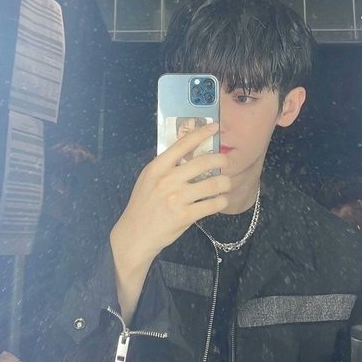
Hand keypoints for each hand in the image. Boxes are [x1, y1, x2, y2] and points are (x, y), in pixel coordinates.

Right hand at [112, 123, 231, 264]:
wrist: (135, 235)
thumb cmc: (143, 205)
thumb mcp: (148, 179)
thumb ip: (166, 166)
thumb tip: (189, 152)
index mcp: (157, 167)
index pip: (182, 144)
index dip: (201, 133)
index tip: (214, 127)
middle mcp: (167, 180)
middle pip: (203, 162)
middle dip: (221, 159)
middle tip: (227, 161)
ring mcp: (176, 198)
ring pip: (212, 184)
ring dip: (225, 182)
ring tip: (227, 183)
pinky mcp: (184, 216)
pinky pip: (211, 205)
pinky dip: (221, 201)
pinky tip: (221, 200)